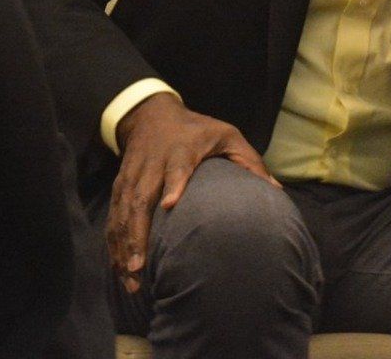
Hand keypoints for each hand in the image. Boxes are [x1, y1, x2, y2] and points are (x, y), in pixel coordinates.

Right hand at [109, 91, 275, 291]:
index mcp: (182, 150)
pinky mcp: (120, 185)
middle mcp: (153, 164)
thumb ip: (249, 161)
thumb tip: (276, 191)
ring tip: (130, 276)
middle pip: (141, 198)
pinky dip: (114, 241)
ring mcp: (133, 175)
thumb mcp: (228, 135)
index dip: (174, 185)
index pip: (177, 168)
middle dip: (138, 233)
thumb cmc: (198, 129)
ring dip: (124, 245)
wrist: (152, 114)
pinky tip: (118, 267)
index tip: (170, 205)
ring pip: (124, 211)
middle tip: (139, 266)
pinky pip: (114, 215)